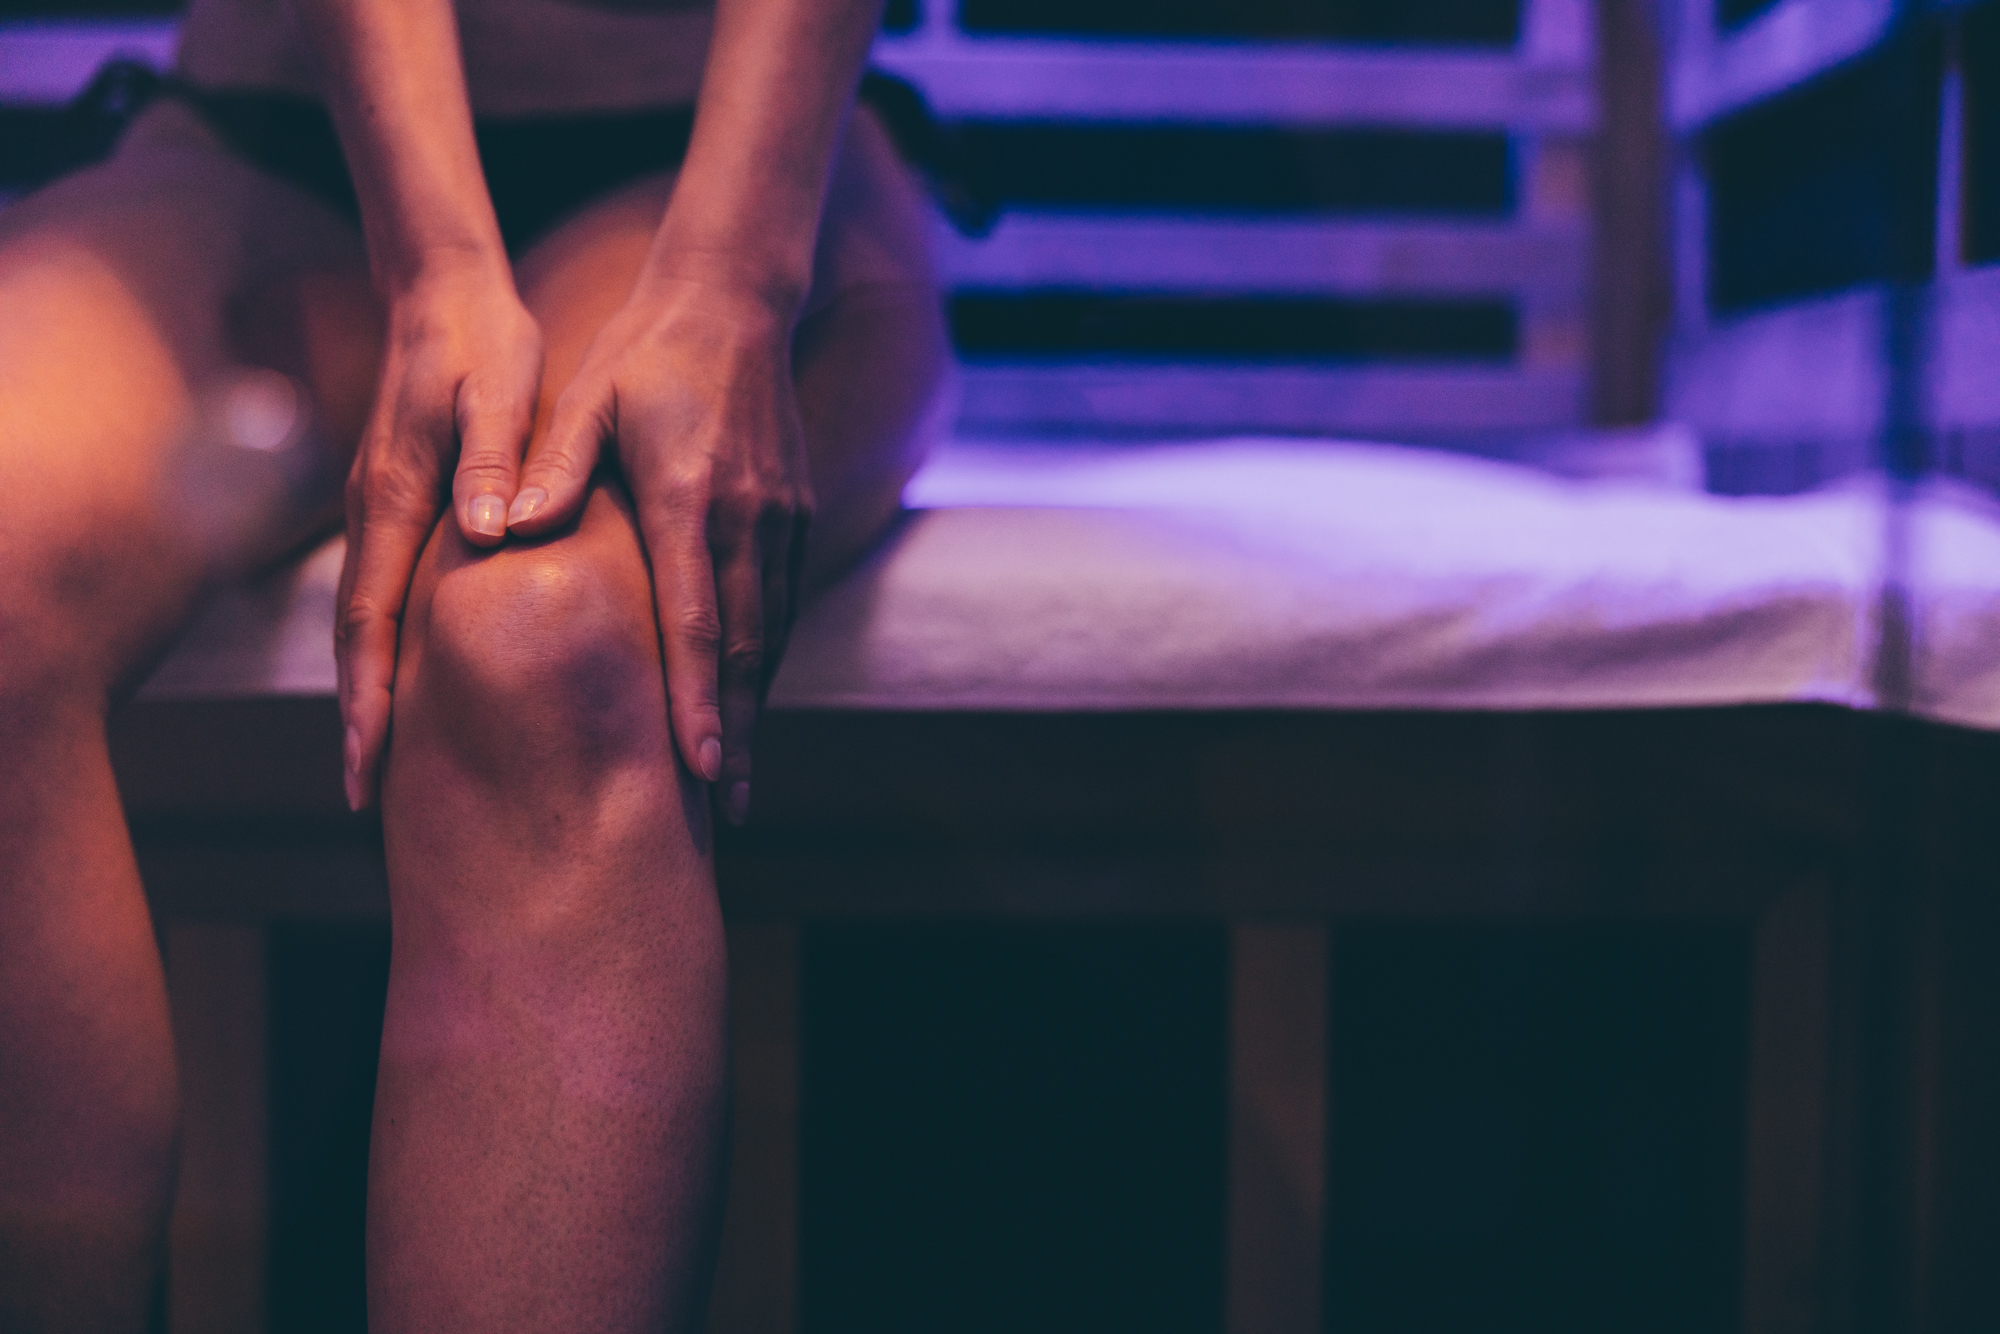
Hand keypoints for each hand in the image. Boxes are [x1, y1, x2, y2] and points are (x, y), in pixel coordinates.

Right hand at [337, 259, 543, 809]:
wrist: (446, 292)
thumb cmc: (485, 343)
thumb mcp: (501, 391)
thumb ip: (496, 459)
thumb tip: (489, 533)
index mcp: (400, 498)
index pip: (374, 619)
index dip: (369, 698)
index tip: (368, 764)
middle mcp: (376, 514)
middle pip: (360, 637)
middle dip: (360, 718)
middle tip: (366, 796)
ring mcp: (379, 512)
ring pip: (368, 619)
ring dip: (371, 690)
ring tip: (384, 762)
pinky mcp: (397, 506)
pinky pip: (384, 592)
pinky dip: (386, 647)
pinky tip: (410, 681)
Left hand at [507, 278, 811, 823]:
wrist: (736, 302)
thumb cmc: (644, 355)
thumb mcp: (583, 399)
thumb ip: (549, 467)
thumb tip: (504, 530)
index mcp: (686, 496)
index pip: (696, 619)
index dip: (699, 699)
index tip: (702, 767)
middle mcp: (746, 518)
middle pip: (747, 648)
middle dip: (740, 733)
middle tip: (731, 807)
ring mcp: (782, 520)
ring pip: (773, 634)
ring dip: (759, 707)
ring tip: (742, 777)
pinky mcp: (797, 516)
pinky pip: (784, 605)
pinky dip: (768, 660)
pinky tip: (750, 700)